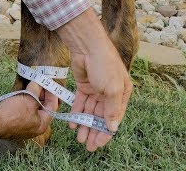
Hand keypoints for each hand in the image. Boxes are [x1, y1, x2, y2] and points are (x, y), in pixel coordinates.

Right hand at [0, 82, 57, 138]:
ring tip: (30, 87)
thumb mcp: (29, 98)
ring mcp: (23, 128)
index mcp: (42, 125)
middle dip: (41, 95)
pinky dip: (24, 104)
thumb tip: (39, 83)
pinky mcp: (13, 126)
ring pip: (32, 110)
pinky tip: (20, 95)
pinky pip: (22, 113)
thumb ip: (36, 89)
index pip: (52, 107)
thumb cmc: (12, 113)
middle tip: (39, 83)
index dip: (51, 93)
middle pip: (42, 109)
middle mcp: (34, 129)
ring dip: (32, 98)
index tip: (49, 83)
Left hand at [57, 8, 132, 150]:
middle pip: (100, 116)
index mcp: (121, 94)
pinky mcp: (83, 87)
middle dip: (94, 131)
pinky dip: (76, 112)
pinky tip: (72, 123)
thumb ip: (112, 109)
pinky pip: (80, 103)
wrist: (87, 47)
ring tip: (78, 137)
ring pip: (89, 111)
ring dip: (84, 124)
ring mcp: (96, 90)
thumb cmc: (105, 66)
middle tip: (87, 145)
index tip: (98, 143)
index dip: (106, 132)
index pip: (114, 118)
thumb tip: (112, 128)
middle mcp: (109, 93)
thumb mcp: (112, 89)